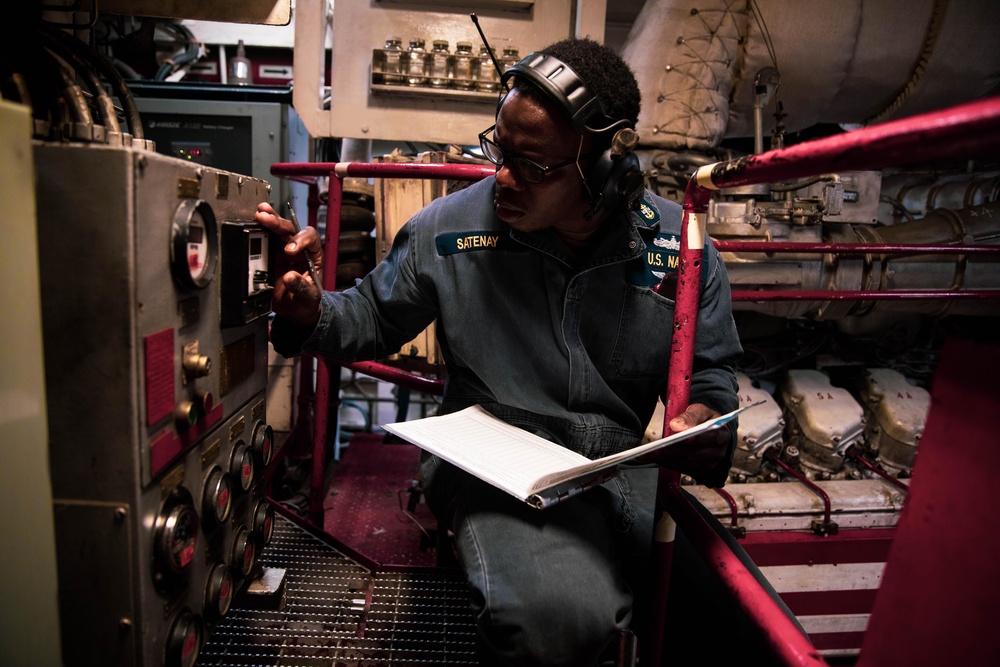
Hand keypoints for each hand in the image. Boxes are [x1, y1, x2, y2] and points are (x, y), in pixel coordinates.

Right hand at [255, 202, 323, 325]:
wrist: (294, 311)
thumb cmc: (305, 302)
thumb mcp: (308, 298)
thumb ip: (302, 287)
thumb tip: (290, 277)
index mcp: (313, 256)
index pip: (310, 238)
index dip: (300, 240)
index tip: (289, 250)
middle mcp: (298, 249)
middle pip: (290, 229)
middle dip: (278, 223)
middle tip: (266, 218)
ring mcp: (282, 250)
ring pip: (277, 230)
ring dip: (269, 219)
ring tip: (260, 212)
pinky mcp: (269, 255)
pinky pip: (264, 240)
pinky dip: (258, 230)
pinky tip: (253, 221)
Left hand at [637, 403, 730, 479]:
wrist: (711, 433)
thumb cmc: (705, 420)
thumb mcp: (701, 410)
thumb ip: (691, 415)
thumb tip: (677, 425)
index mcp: (722, 435)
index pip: (709, 438)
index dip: (694, 439)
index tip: (680, 438)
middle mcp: (717, 453)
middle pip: (693, 454)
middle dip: (671, 451)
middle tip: (653, 448)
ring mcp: (709, 465)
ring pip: (685, 463)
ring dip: (665, 459)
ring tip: (647, 454)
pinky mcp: (699, 472)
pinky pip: (681, 469)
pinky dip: (666, 463)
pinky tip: (653, 457)